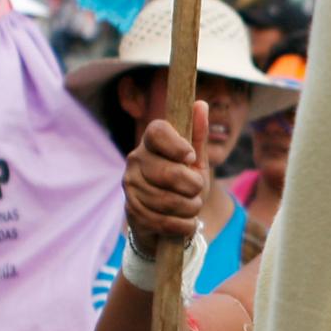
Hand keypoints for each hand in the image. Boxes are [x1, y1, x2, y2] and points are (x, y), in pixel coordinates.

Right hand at [124, 101, 209, 258]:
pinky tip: (186, 223)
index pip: (158, 131)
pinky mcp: (131, 211)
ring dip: (190, 208)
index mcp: (151, 142)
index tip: (191, 158)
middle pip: (168, 172)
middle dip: (193, 187)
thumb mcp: (195, 162)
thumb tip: (200, 104)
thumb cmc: (183, 184)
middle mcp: (135, 160)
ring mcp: (130, 186)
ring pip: (168, 200)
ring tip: (192, 207)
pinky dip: (183, 225)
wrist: (165, 219)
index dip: (177, 145)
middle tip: (196, 190)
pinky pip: (163, 221)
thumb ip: (197, 135)